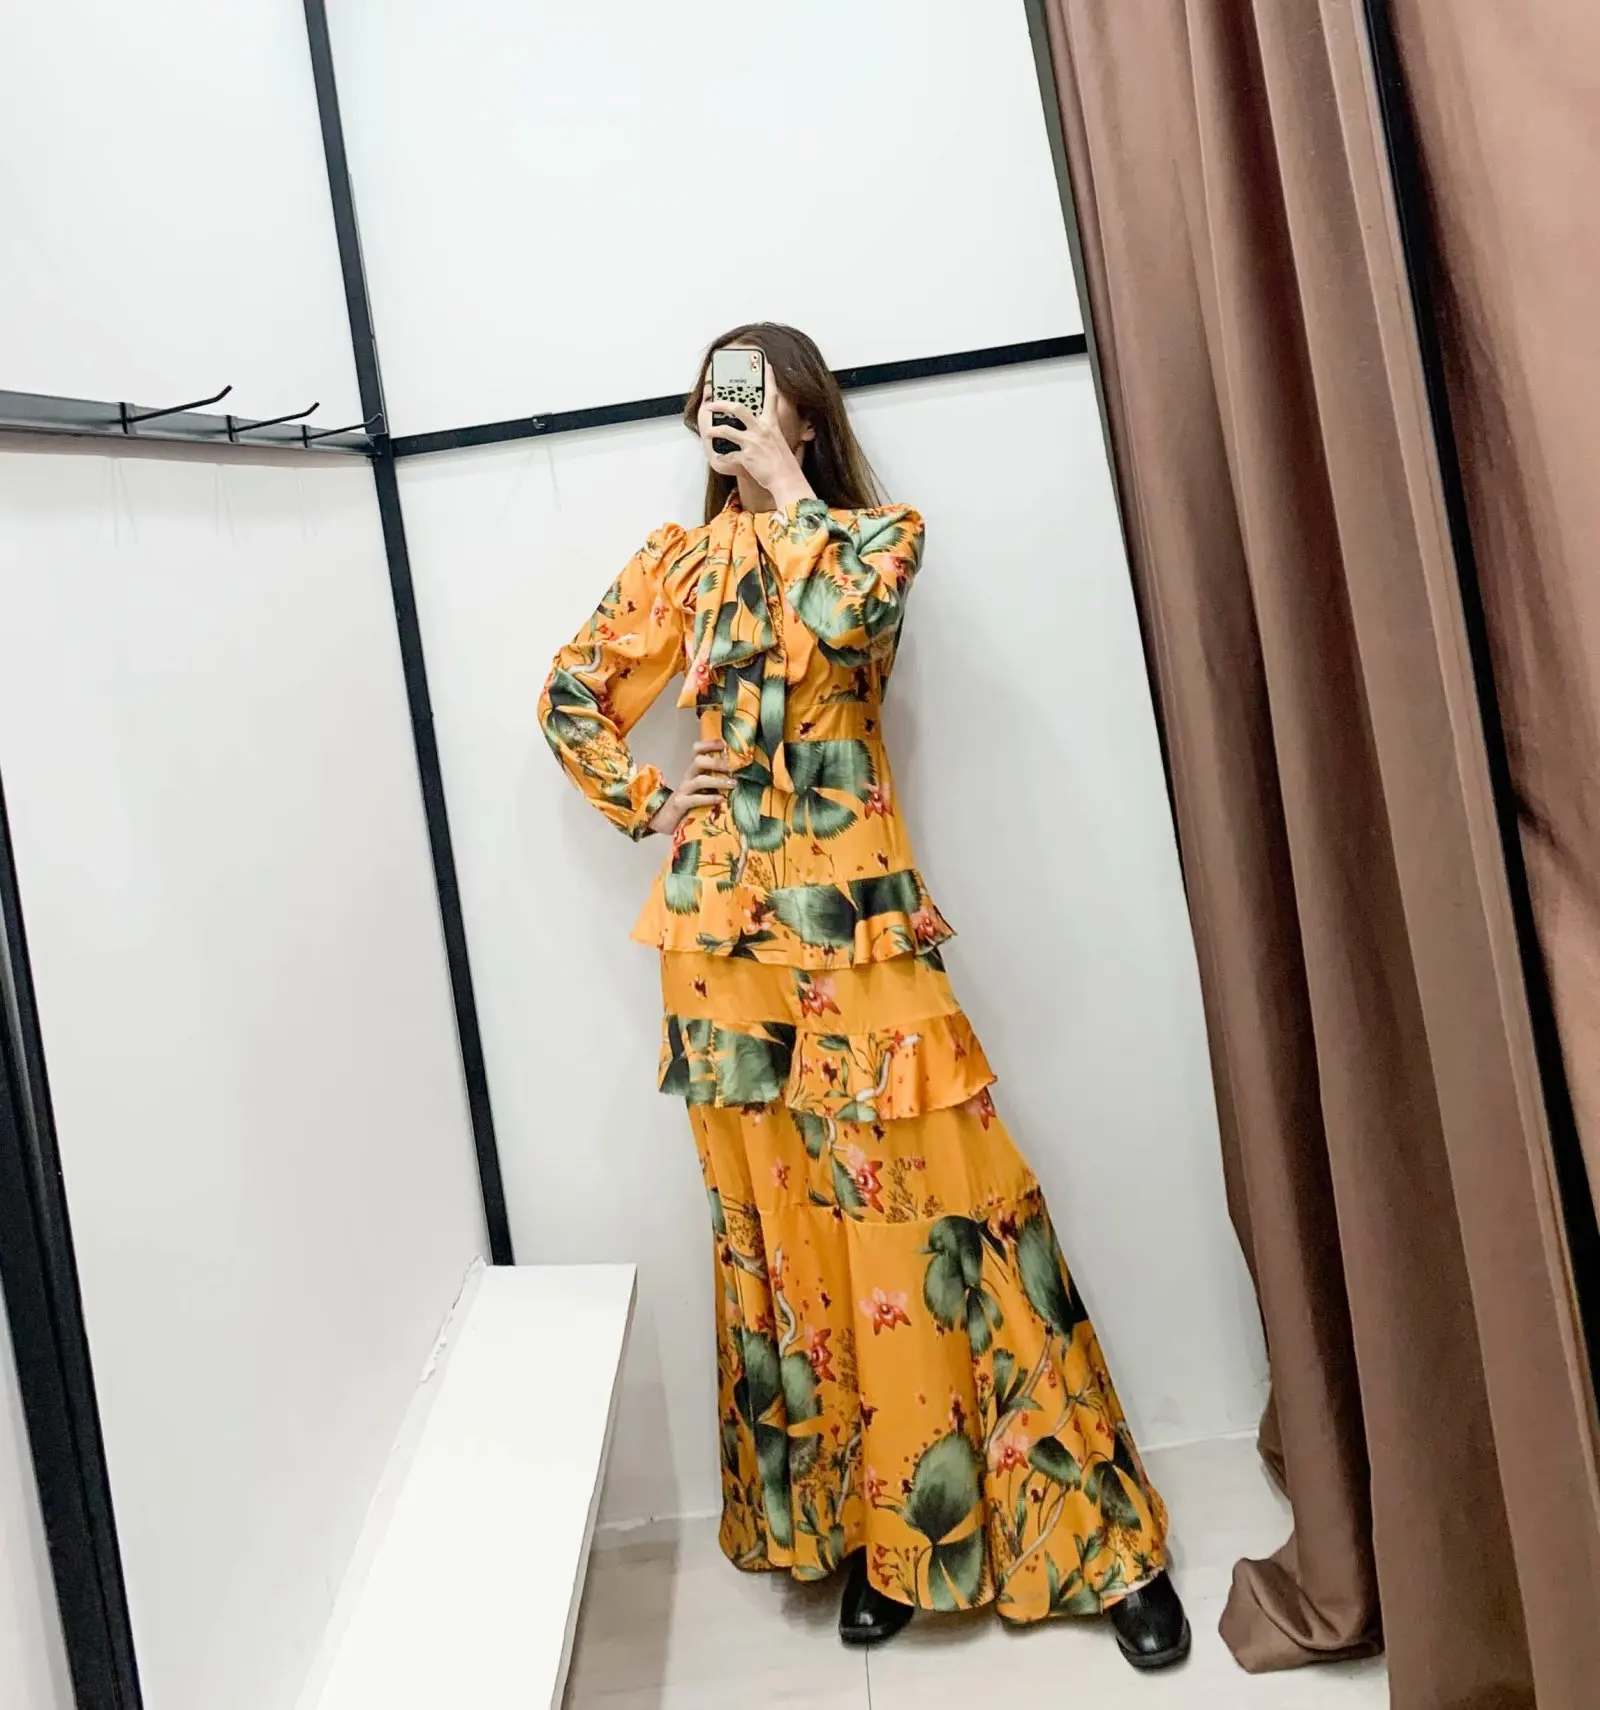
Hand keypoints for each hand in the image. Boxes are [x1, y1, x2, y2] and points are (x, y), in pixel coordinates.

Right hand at [648, 740, 735, 836]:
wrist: (666, 820)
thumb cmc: (689, 804)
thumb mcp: (702, 789)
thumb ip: (715, 780)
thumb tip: (737, 776)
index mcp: (693, 771)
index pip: (697, 750)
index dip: (709, 744)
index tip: (724, 744)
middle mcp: (688, 777)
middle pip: (698, 761)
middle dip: (716, 762)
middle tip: (731, 768)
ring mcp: (683, 790)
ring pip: (699, 780)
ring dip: (718, 781)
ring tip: (732, 784)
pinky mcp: (680, 804)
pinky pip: (695, 799)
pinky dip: (710, 798)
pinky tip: (721, 799)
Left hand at [697, 382, 814, 510]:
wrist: (787, 481)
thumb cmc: (784, 464)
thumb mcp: (779, 441)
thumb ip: (769, 432)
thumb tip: (761, 428)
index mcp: (771, 424)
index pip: (771, 396)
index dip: (769, 379)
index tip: (766, 365)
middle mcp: (761, 430)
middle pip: (738, 408)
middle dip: (722, 404)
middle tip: (712, 402)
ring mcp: (753, 443)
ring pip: (727, 430)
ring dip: (714, 430)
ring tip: (708, 431)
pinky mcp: (746, 456)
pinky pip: (728, 455)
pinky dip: (722, 458)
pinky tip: (719, 459)